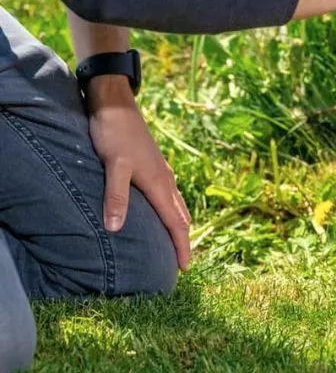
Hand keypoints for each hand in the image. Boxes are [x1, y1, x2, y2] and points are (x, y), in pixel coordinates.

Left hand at [86, 75, 191, 270]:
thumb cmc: (114, 134)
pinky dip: (171, 209)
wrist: (115, 104)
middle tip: (181, 262)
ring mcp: (161, 171)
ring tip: (177, 240)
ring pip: (177, 204)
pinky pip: (169, 194)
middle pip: (181, 216)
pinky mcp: (153, 165)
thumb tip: (115, 229)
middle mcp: (165, 180)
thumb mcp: (113, 166)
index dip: (181, 247)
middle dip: (183, 240)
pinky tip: (162, 208)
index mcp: (159, 184)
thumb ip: (116, 197)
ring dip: (179, 224)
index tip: (185, 269)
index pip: (176, 223)